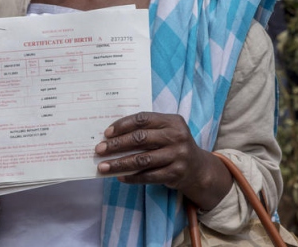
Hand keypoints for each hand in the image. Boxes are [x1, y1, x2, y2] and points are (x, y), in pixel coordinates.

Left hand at [95, 112, 231, 210]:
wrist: (198, 168)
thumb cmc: (174, 146)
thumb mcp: (167, 131)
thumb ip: (147, 130)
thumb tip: (113, 136)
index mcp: (173, 121)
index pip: (143, 119)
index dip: (123, 125)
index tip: (107, 133)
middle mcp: (176, 137)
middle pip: (140, 139)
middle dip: (117, 144)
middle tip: (99, 150)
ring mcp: (177, 156)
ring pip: (142, 159)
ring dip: (119, 163)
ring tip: (103, 166)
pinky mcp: (175, 174)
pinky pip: (148, 176)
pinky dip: (131, 177)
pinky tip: (119, 177)